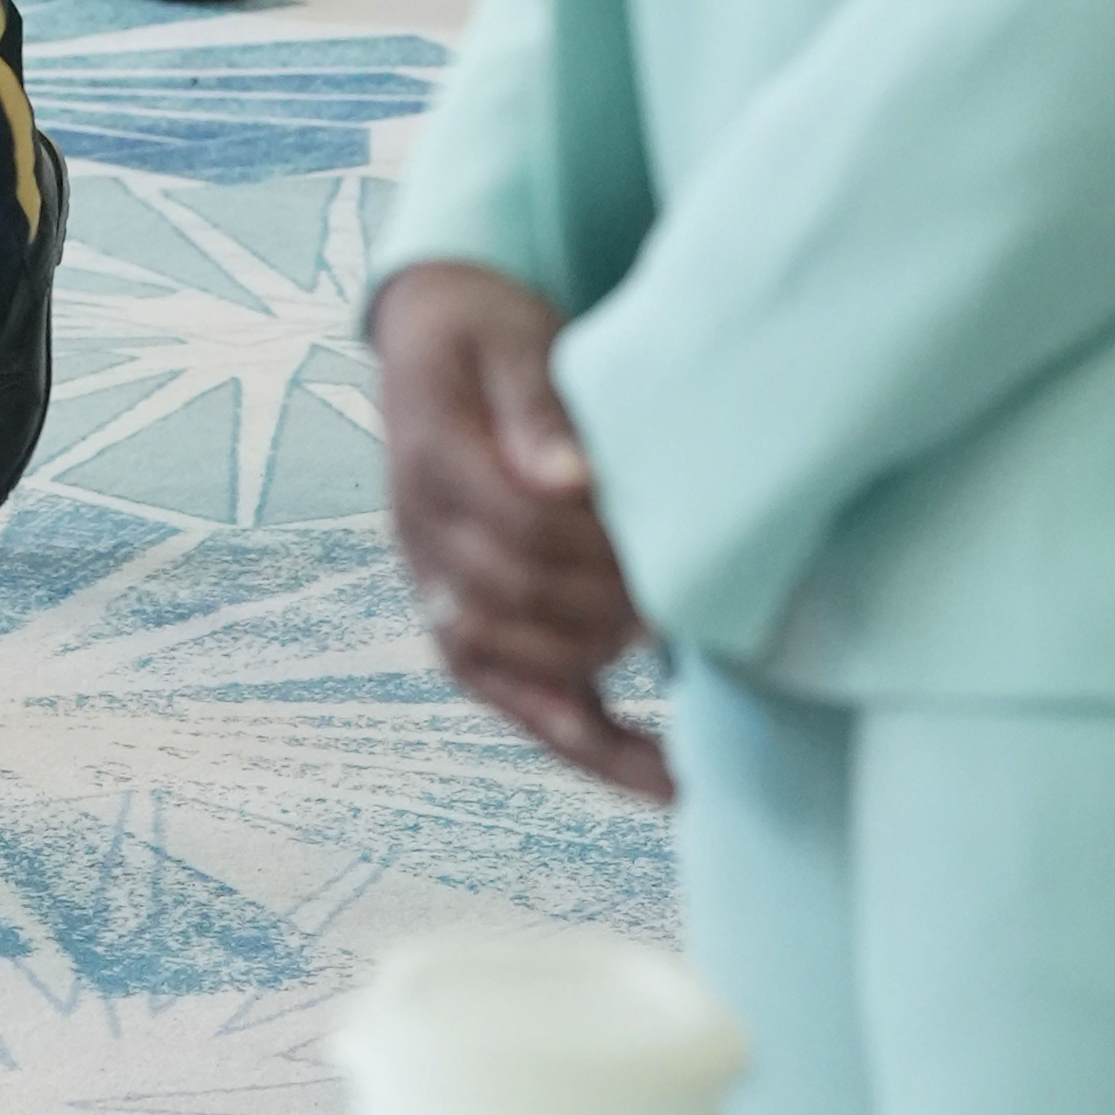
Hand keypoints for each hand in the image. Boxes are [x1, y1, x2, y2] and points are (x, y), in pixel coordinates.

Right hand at [370, 261, 669, 799]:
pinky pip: (523, 708)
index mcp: (429, 460)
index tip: (668, 534)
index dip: (598, 539)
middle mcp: (422, 540)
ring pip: (522, 665)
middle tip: (691, 583)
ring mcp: (439, 592)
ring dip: (604, 658)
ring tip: (678, 636)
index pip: (519, 526)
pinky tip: (663, 779)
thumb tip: (567, 480)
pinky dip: (593, 747)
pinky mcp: (467, 631)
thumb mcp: (512, 336)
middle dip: (613, 597)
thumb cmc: (489, 334)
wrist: (438, 341)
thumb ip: (535, 404)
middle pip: (524, 599)